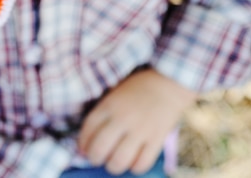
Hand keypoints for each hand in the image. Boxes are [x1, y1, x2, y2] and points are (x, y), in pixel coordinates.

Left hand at [78, 69, 196, 175]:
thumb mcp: (116, 93)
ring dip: (113, 166)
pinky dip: (135, 168)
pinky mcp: (156, 139)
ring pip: (119, 161)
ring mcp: (140, 130)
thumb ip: (104, 112)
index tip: (83, 149)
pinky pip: (142, 164)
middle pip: (100, 148)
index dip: (83, 143)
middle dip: (94, 158)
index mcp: (110, 104)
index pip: (89, 129)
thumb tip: (89, 139)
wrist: (168, 83)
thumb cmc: (138, 88)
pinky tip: (133, 162)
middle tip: (97, 158)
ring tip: (114, 162)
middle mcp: (122, 118)